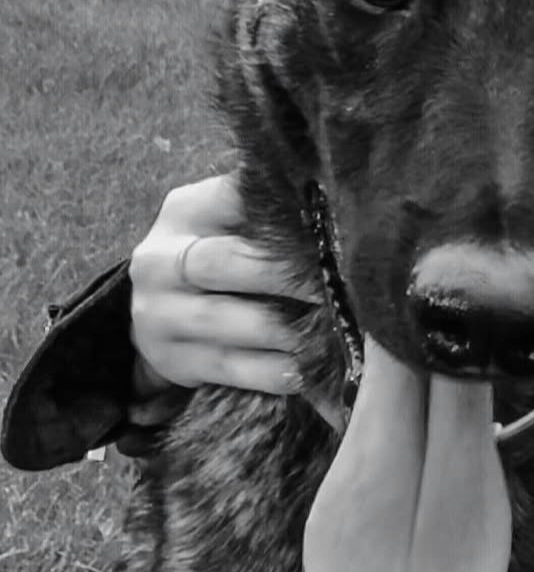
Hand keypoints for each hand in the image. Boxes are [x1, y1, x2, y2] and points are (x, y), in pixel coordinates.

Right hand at [128, 173, 320, 403]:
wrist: (158, 307)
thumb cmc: (216, 251)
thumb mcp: (226, 219)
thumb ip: (265, 211)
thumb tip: (331, 202)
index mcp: (183, 212)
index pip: (232, 201)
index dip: (279, 214)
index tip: (330, 225)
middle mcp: (160, 260)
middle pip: (224, 262)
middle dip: (285, 275)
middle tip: (337, 283)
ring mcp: (159, 314)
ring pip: (225, 320)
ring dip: (282, 328)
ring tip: (329, 328)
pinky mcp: (171, 359)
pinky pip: (228, 368)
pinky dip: (270, 371)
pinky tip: (306, 368)